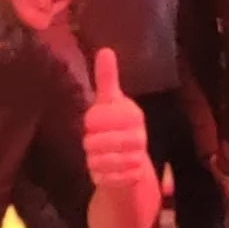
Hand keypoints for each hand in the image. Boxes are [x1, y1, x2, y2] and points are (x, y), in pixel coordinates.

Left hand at [83, 50, 150, 189]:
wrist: (132, 163)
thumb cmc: (116, 128)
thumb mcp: (110, 103)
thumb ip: (107, 79)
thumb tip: (105, 50)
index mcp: (133, 114)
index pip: (95, 118)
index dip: (89, 123)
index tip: (93, 124)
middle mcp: (139, 135)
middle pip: (95, 141)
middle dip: (90, 144)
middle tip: (95, 143)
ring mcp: (138, 157)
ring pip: (99, 160)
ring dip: (94, 160)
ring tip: (99, 156)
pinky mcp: (133, 177)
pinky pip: (106, 177)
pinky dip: (100, 175)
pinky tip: (104, 171)